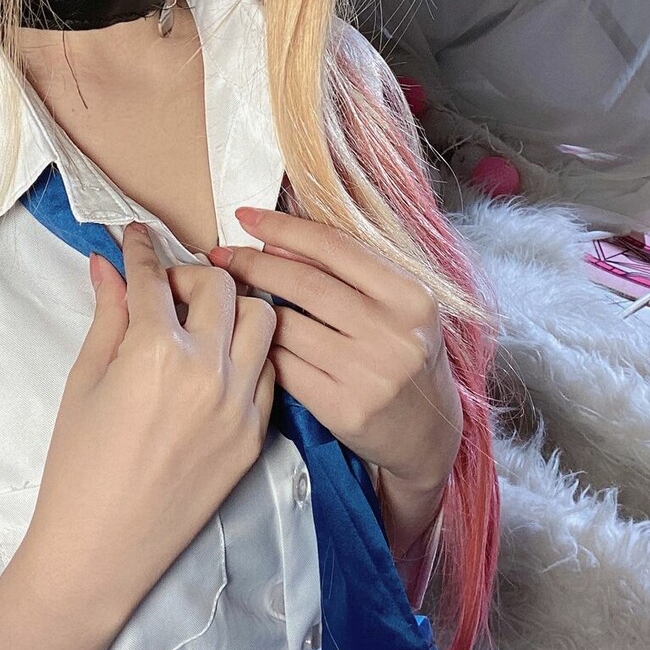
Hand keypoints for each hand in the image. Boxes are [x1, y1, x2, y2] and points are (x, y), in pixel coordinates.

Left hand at [208, 206, 461, 492]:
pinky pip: (284, 368)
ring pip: (288, 326)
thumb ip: (347, 270)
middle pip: (305, 283)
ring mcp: (369, 374)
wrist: (428, 433)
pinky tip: (252, 339)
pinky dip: (263, 349)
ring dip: (254, 308)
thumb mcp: (396, 305)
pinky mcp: (344, 410)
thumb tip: (276, 240)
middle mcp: (394, 333)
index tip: (246, 216)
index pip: (335, 247)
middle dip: (254, 263)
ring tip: (236, 297)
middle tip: (222, 255)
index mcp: (410, 296)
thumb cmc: (403, 357)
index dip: (283, 227)